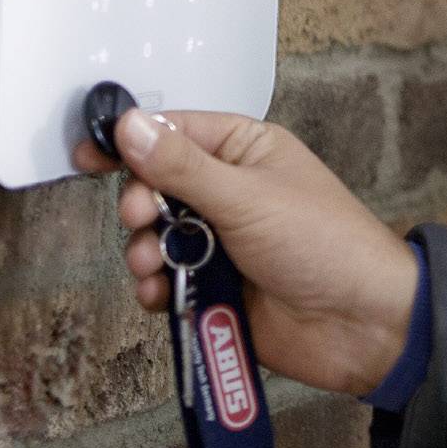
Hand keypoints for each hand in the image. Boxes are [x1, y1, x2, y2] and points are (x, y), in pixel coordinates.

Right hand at [74, 110, 420, 397]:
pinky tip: (163, 296)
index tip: (88, 155)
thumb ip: (182, 166)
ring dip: (144, 251)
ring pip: (154, 237)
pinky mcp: (213, 284)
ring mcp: (221, 239)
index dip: (132, 141)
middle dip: (140, 204)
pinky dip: (155, 288)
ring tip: (156, 265)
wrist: (358, 323)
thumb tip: (131, 124)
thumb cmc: (322, 243)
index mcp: (246, 150)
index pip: (175, 132)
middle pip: (155, 186)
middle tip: (143, 218)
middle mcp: (231, 189)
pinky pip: (164, 280)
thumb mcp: (247, 196)